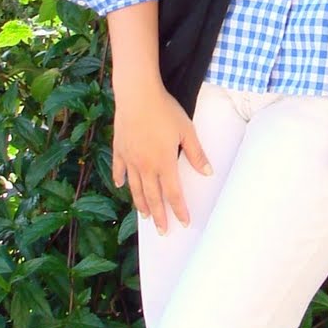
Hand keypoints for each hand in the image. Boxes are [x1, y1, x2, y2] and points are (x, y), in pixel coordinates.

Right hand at [111, 81, 211, 233]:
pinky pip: (119, 169)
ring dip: (141, 204)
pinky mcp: (119, 149)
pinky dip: (120, 179)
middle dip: (159, 216)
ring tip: (145, 216)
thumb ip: (196, 153)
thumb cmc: (164, 110)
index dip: (179, 210)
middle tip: (162, 231)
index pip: (173, 194)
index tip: (184, 223)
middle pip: (153, 197)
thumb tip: (207, 172)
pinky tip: (120, 186)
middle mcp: (145, 166)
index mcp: (164, 163)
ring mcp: (130, 159)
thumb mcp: (186, 130)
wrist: (137, 95)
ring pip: (135, 188)